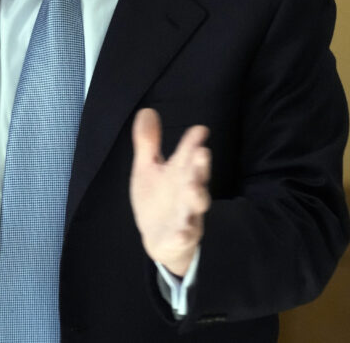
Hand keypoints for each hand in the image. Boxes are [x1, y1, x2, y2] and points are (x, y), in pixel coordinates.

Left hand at [129, 107, 210, 276]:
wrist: (160, 239)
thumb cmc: (157, 198)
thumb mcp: (148, 168)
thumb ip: (148, 142)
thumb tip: (147, 110)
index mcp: (180, 172)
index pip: (188, 154)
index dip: (193, 142)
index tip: (200, 130)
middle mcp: (187, 191)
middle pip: (197, 177)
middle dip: (200, 166)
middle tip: (203, 153)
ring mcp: (187, 214)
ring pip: (195, 205)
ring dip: (196, 196)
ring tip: (192, 188)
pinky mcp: (181, 236)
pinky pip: (184, 236)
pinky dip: (183, 235)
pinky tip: (181, 233)